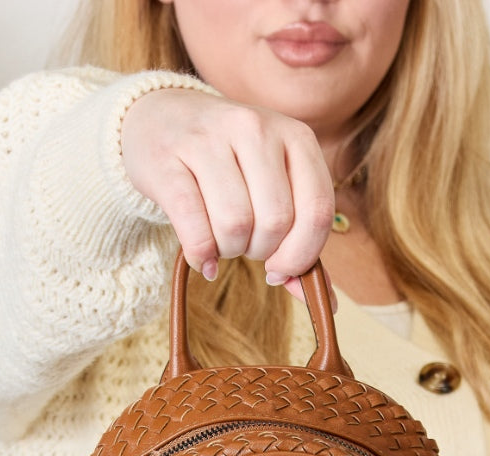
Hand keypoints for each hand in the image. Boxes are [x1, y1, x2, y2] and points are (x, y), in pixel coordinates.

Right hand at [121, 88, 336, 307]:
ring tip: (221, 242)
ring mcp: (208, 139)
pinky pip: (194, 227)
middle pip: (275, 222)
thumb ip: (300, 238)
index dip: (301, 255)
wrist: (162, 119)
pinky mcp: (167, 161)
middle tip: (246, 246)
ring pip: (235, 225)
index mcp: (295, 136)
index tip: (280, 268)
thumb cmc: (230, 166)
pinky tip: (201, 258)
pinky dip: (200, 255)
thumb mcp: (274, 185)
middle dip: (261, 252)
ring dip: (229, 251)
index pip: (317, 211)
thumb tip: (327, 302)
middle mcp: (255, 128)